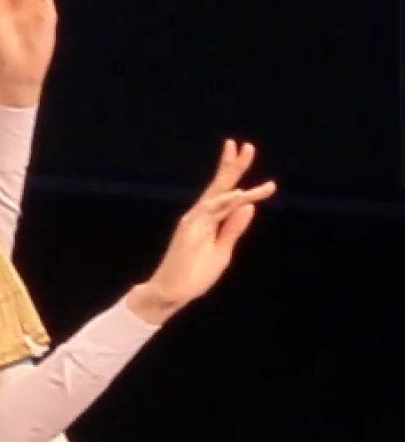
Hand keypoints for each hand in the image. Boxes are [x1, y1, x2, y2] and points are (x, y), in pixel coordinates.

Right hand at [129, 141, 276, 321]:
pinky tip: (240, 194)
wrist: (172, 294)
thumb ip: (233, 229)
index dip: (242, 184)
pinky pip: (210, 212)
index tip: (270, 184)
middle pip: (220, 186)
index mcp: (209, 222)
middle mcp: (200, 216)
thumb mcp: (222, 251)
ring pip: (218, 194)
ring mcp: (193, 221)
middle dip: (233, 166)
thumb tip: (248, 206)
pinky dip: (225, 202)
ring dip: (232, 176)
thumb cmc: (194, 275)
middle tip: (247, 147)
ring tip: (245, 156)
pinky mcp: (189, 230)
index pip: (227, 197)